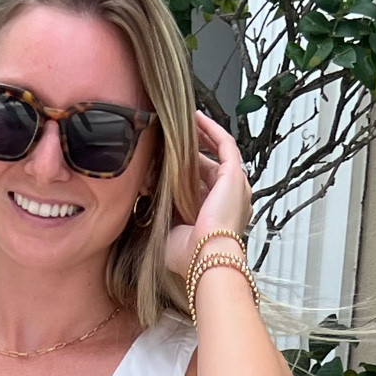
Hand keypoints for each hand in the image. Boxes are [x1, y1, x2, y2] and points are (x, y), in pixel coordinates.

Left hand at [165, 111, 252, 280]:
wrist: (206, 257)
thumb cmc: (188, 254)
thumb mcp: (166, 230)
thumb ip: (158, 212)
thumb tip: (141, 193)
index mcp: (212, 215)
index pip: (198, 185)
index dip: (183, 171)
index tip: (165, 161)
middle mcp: (226, 200)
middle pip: (208, 167)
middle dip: (191, 152)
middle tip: (172, 138)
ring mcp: (234, 187)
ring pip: (218, 153)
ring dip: (202, 137)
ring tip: (186, 123)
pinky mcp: (234, 175)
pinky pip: (225, 144)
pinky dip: (212, 130)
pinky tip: (198, 119)